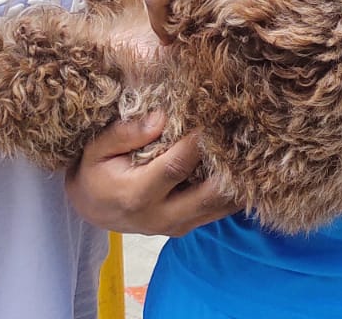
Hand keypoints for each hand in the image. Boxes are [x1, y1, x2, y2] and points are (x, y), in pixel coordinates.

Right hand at [65, 113, 237, 235]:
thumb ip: (125, 134)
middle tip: (242, 131)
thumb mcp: (96, 149)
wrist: (93, 209)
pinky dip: (233, 190)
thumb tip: (160, 117)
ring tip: (248, 145)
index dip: (198, 141)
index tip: (213, 115)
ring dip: (237, 178)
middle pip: (209, 193)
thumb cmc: (95, 173)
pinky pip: (219, 211)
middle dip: (229, 163)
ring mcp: (177, 226)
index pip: (177, 167)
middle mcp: (160, 216)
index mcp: (136, 195)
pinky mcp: (187, 226)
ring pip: (220, 206)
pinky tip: (241, 164)